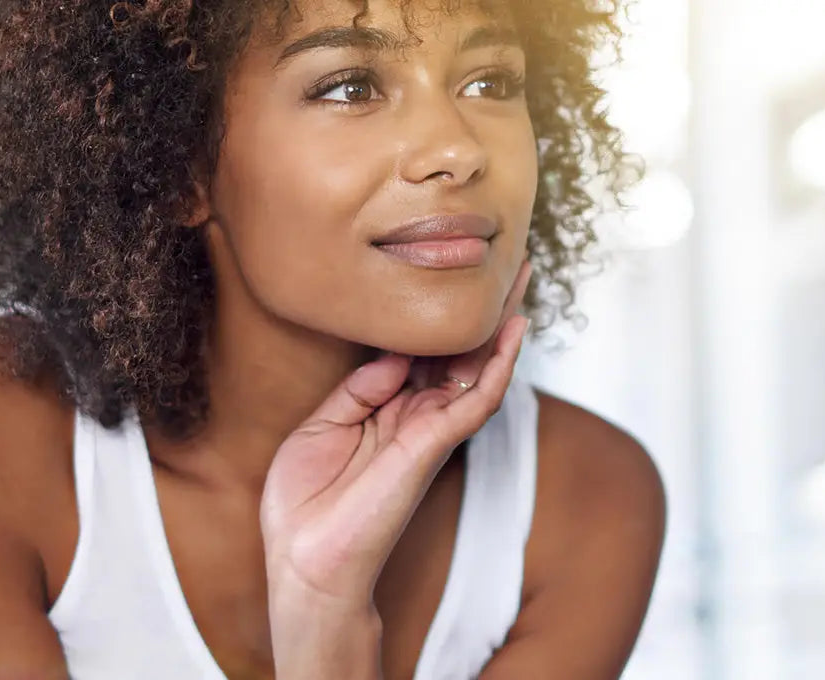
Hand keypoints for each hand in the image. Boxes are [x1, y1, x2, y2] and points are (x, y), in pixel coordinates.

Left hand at [259, 263, 531, 674]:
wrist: (304, 561)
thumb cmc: (305, 505)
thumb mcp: (319, 429)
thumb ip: (359, 389)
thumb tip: (395, 353)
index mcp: (385, 411)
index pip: (421, 353)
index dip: (435, 314)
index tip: (445, 270)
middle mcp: (415, 417)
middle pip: (458, 352)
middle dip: (481, 309)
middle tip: (505, 261)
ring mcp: (428, 431)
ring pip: (477, 368)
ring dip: (500, 323)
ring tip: (520, 278)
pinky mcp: (433, 445)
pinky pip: (476, 399)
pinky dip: (498, 364)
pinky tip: (513, 329)